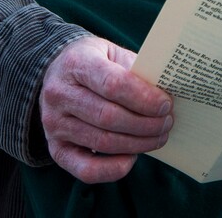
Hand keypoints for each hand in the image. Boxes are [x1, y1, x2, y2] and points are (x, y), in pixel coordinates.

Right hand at [39, 35, 172, 182]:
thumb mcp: (112, 53)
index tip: (165, 104)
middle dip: (145, 123)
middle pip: (109, 116)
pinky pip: (86, 169)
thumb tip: (164, 92)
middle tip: (167, 122)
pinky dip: (113, 168)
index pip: (112, 83)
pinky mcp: (55, 149)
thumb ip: (135, 69)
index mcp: (76, 63)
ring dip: (137, 144)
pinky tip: (132, 157)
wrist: (58, 73)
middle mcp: (59, 94)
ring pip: (102, 142)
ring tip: (158, 137)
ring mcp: (54, 124)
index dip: (143, 98)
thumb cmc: (94, 61)